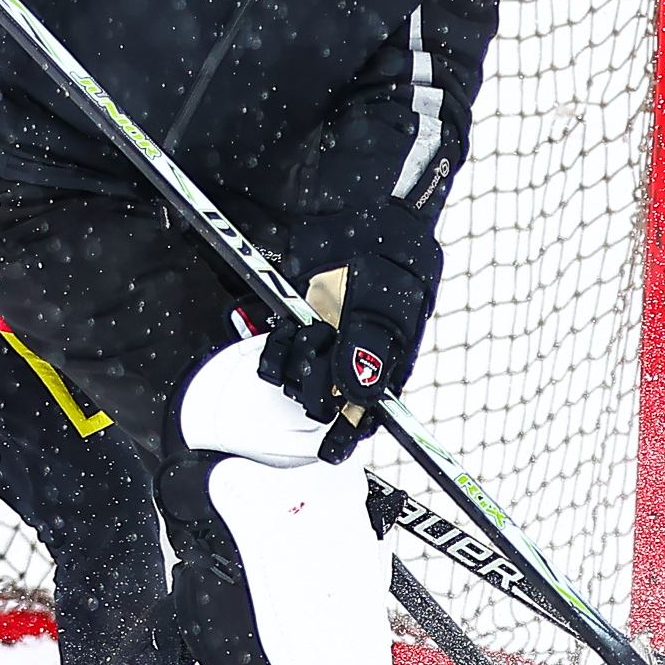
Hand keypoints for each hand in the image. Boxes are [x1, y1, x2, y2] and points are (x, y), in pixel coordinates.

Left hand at [261, 208, 439, 460]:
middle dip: (315, 382)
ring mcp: (321, 348)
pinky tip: (286, 330)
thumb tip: (361, 398)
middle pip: (324, 404)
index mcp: (384, 367)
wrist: (362, 215)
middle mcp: (350, 364)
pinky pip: (273, 360)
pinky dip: (274, 351)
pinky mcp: (294, 330)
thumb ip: (372, 350)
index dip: (347, 435)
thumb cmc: (390, 260)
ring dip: (294, 363)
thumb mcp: (388, 303)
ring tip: (307, 330)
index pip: (366, 416)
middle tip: (323, 344)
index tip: (329, 449)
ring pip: (296, 384)